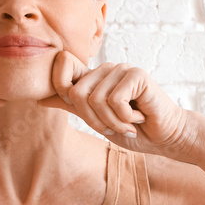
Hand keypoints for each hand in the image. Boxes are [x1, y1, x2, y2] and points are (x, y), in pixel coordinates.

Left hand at [37, 51, 196, 159]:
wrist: (165, 138)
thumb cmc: (133, 130)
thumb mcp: (96, 119)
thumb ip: (70, 106)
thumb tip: (38, 98)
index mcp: (94, 76)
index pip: (62, 66)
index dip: (64, 92)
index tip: (91, 114)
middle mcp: (106, 69)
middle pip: (76, 93)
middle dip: (94, 119)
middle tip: (114, 126)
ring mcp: (122, 69)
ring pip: (95, 100)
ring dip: (112, 122)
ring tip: (128, 123)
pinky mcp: (137, 75)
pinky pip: (115, 101)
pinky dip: (126, 118)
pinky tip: (139, 117)